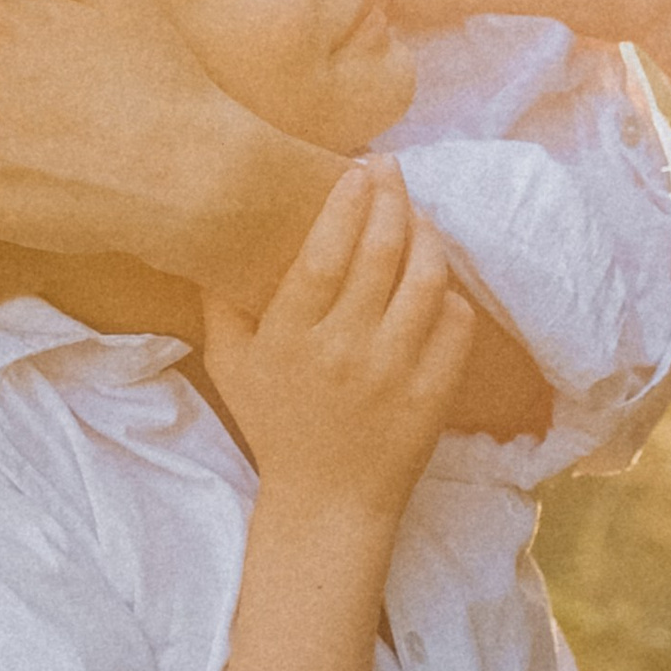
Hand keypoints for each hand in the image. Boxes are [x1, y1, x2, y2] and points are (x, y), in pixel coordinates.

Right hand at [200, 158, 470, 528]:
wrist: (328, 501)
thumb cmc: (276, 425)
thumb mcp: (230, 365)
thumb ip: (219, 302)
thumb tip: (213, 237)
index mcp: (291, 339)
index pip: (324, 254)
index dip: (346, 205)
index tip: (356, 169)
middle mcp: (344, 351)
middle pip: (380, 253)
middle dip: (391, 198)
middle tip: (390, 170)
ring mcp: (395, 372)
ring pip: (426, 279)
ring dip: (426, 234)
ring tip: (416, 216)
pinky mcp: (435, 392)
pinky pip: (456, 321)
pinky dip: (450, 291)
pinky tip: (433, 276)